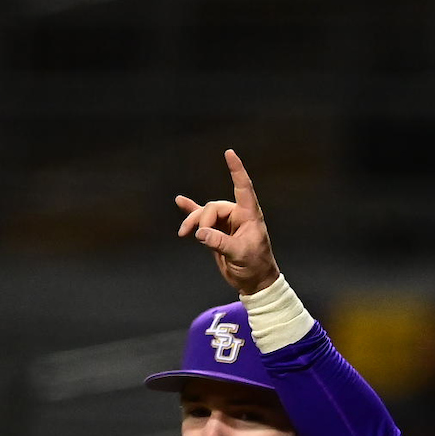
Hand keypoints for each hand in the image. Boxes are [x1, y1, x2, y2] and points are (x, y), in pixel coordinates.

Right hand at [174, 150, 280, 295]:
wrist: (253, 282)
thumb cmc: (254, 267)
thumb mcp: (239, 254)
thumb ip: (219, 242)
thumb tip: (200, 233)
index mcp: (250, 215)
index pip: (243, 187)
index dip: (236, 170)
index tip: (229, 153)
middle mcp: (238, 216)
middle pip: (214, 207)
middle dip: (203, 219)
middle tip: (199, 236)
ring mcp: (226, 223)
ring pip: (205, 214)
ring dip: (192, 221)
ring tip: (183, 232)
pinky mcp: (216, 232)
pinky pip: (201, 218)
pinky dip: (191, 211)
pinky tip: (180, 201)